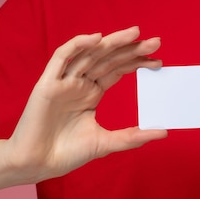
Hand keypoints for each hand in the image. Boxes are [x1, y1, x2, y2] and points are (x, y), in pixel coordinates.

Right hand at [4, 26, 167, 182]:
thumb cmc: (66, 153)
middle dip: (132, 49)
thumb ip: (133, 137)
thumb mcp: (106, 143)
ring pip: (90, 54)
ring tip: (136, 34)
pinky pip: (62, 58)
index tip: (159, 62)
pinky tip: (97, 38)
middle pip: (108, 59)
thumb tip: (164, 133)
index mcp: (92, 94)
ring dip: (112, 42)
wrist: (36, 165)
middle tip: (156, 42)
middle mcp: (79, 84)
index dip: (137, 63)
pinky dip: (78, 45)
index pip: (118, 70)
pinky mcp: (48, 84)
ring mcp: (64, 82)